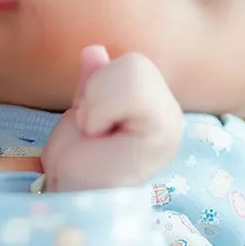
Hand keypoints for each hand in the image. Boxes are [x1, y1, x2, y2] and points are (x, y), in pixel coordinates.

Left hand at [41, 47, 182, 191]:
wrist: (73, 195)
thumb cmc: (77, 163)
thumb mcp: (80, 112)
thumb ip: (93, 83)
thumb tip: (94, 50)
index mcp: (152, 105)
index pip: (131, 63)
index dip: (98, 86)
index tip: (90, 121)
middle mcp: (170, 113)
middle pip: (135, 63)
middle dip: (98, 92)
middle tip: (94, 129)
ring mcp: (172, 123)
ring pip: (134, 70)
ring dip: (98, 102)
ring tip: (99, 135)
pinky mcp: (166, 134)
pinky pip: (129, 91)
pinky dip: (100, 110)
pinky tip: (103, 142)